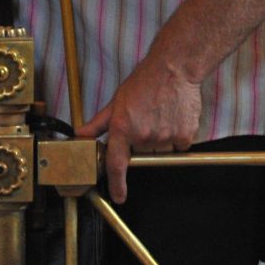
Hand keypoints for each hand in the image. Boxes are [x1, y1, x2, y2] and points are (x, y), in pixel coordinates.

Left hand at [79, 55, 203, 203]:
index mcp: (123, 129)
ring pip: (161, 149)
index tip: (119, 195)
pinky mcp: (184, 135)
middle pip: (142, 152)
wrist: (175, 68)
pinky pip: (179, 145)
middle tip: (147, 120)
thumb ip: (98, 123)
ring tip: (161, 115)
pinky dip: (178, 135)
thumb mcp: (117, 101)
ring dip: (161, 139)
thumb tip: (81, 134)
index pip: (116, 165)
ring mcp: (164, 137)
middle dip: (142, 142)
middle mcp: (143, 136)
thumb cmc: (146, 80)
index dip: (117, 184)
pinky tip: (174, 117)